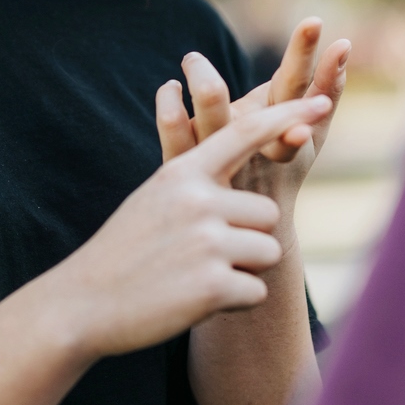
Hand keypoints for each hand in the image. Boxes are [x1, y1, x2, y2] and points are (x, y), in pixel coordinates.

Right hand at [42, 97, 334, 358]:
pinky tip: (193, 301)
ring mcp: (208, 242)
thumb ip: (199, 182)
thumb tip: (244, 172)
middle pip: (269, 216)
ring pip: (268, 253)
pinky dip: (232, 303)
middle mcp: (199, 200)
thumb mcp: (155, 198)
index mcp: (184, 173)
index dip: (287, 116)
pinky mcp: (215, 285)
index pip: (246, 134)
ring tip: (194, 278)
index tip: (321, 101)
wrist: (83, 303)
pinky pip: (256, 291)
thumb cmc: (125, 252)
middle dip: (248, 240)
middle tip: (201, 257)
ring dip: (242, 272)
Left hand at [156, 19, 350, 203]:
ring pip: (214, 113)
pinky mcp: (186, 169)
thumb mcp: (308, 137)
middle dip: (277, 64)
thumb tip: (343, 45)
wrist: (240, 237)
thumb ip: (326, 91)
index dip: (314, 66)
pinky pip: (174, 133)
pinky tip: (170, 87)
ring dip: (205, 79)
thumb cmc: (278, 175)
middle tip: (289, 27)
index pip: (300, 94)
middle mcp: (254, 149)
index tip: (328, 33)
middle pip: (268, 97)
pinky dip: (171, 108)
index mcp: (285, 141)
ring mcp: (219, 161)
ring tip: (192, 58)